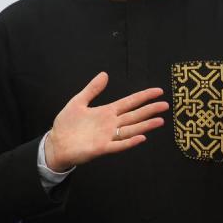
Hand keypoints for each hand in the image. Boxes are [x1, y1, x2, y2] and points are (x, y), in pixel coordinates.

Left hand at [44, 72, 167, 171]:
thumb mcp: (78, 102)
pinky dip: (129, 141)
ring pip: (130, 129)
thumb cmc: (67, 124)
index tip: (158, 91)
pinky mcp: (101, 148)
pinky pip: (118, 145)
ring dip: (145, 125)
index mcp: (106, 112)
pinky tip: (141, 137)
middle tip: (166, 105)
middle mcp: (110, 124)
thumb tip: (105, 74)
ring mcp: (107, 136)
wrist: (56, 143)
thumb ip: (92, 89)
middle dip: (149, 110)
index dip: (143, 97)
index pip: (129, 102)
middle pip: (134, 115)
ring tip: (160, 120)